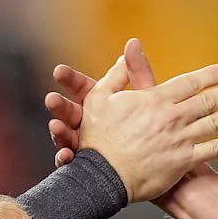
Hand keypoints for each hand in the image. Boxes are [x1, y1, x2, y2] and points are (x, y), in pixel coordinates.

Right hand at [45, 38, 159, 164]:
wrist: (166, 176)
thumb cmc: (155, 132)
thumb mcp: (145, 100)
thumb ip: (136, 73)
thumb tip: (133, 42)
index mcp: (102, 107)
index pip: (82, 88)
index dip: (70, 79)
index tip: (59, 71)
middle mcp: (90, 127)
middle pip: (71, 114)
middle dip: (59, 107)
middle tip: (51, 99)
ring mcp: (89, 150)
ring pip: (69, 139)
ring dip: (60, 133)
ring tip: (55, 128)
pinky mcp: (89, 171)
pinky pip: (75, 165)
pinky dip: (67, 159)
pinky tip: (65, 157)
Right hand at [50, 40, 217, 202]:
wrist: (103, 176)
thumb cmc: (99, 139)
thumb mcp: (99, 98)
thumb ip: (117, 75)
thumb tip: (127, 55)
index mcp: (155, 100)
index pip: (191, 82)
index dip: (212, 74)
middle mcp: (173, 117)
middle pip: (210, 99)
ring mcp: (180, 139)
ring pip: (216, 122)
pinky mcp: (183, 162)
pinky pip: (213, 151)